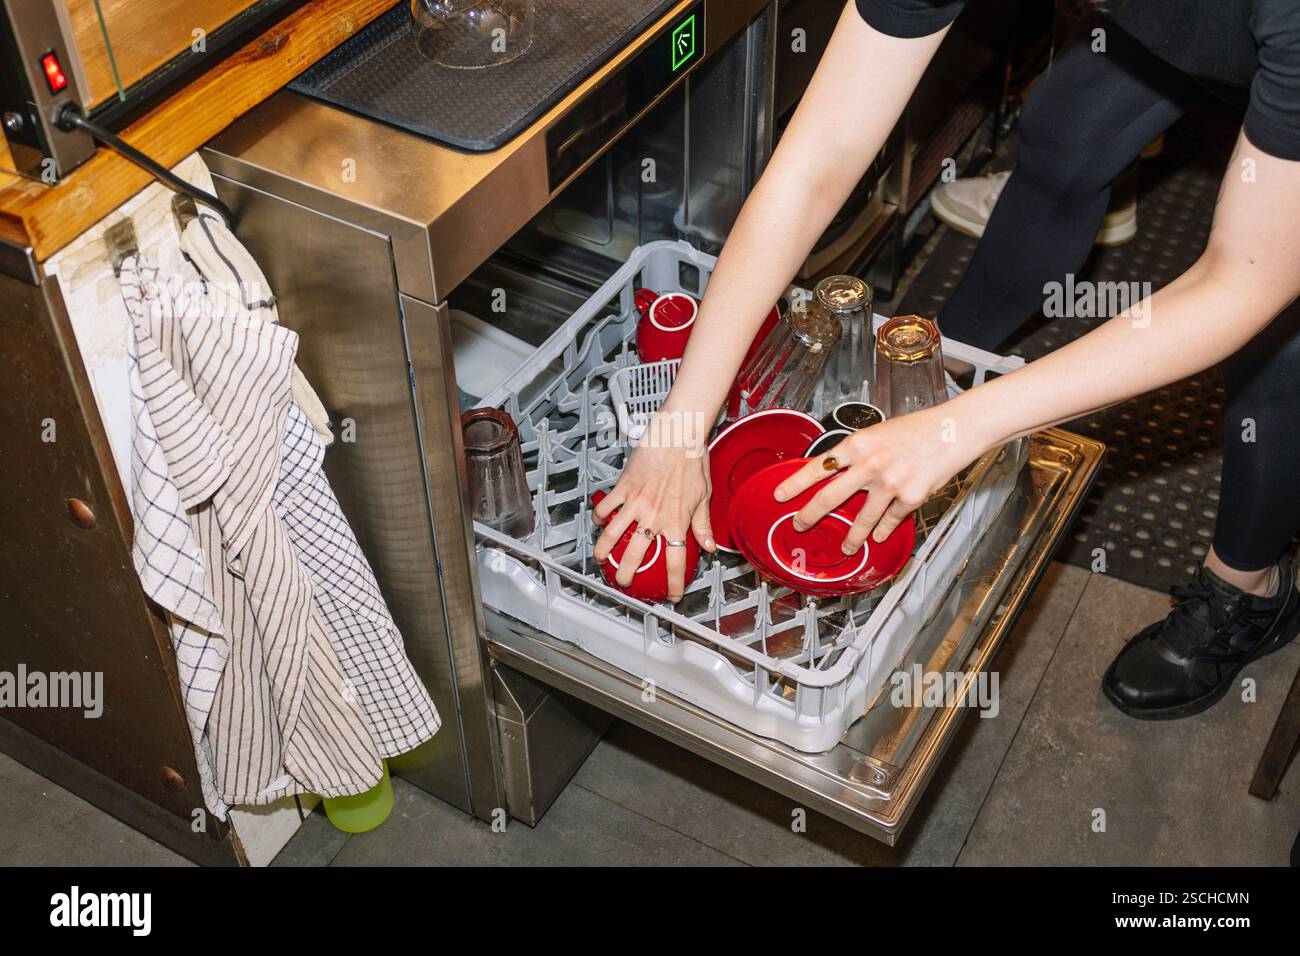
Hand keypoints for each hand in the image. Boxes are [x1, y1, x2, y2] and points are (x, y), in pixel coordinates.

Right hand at [593, 420, 715, 601]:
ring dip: (604, 550)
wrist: (677, 435)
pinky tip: (600, 522)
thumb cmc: (692, 460)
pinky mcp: (623, 488)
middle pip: (636, 555)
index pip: (676, 562)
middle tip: (624, 582)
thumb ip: (703, 524)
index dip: (675, 583)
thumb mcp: (704, 496)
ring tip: (601, 559)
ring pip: (613, 534)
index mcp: (677, 521)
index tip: (673, 594)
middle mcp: (654, 515)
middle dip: (627, 574)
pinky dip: (600, 518)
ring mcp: (636, 502)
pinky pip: (606, 508)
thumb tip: (709, 545)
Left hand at [774, 405, 984, 552]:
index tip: (780, 496)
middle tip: (799, 525)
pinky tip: (878, 536)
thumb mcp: (876, 433)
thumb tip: (832, 472)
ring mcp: (890, 484)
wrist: (952, 431)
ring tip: (846, 547)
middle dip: (809, 516)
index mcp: (857, 444)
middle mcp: (870, 465)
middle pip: (830, 497)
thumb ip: (854, 454)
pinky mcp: (910, 498)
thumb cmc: (915, 430)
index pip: (817, 467)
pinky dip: (883, 530)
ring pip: (861, 520)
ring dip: (851, 538)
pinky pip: (890, 521)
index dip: (795, 484)